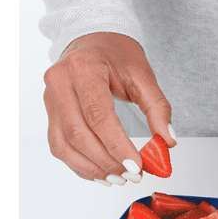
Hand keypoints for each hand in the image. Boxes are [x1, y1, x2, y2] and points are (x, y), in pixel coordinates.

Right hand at [43, 32, 175, 183]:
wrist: (92, 39)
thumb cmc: (117, 54)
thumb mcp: (143, 75)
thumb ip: (158, 108)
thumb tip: (168, 141)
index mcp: (84, 69)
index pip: (98, 115)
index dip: (117, 145)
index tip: (137, 166)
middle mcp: (60, 83)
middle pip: (79, 133)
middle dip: (107, 161)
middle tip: (132, 175)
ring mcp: (50, 99)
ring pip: (64, 144)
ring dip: (92, 168)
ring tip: (119, 179)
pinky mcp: (49, 113)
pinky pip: (59, 146)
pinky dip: (79, 164)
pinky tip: (101, 173)